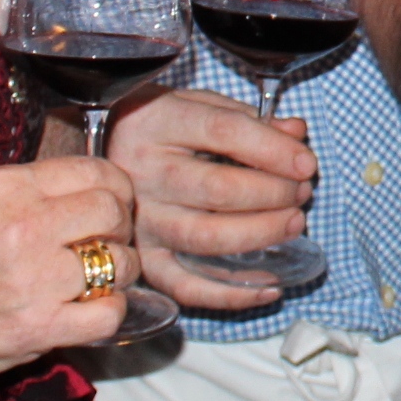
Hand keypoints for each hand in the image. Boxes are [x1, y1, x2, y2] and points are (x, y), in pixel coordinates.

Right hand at [0, 154, 141, 382]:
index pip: (95, 172)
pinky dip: (109, 314)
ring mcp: (31, 279)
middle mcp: (21, 225)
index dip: (116, 189)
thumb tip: (85, 190)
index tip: (113, 204)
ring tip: (96, 281)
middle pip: (114, 211)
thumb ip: (25, 194)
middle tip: (109, 243)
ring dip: (119, 273)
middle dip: (122, 227)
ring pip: (120, 263)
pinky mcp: (35, 329)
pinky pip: (108, 314)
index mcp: (3, 187)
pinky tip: (87, 312)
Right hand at [107, 86, 316, 313]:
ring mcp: (140, 221)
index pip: (225, 131)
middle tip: (302, 192)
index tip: (307, 162)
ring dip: (260, 235)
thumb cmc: (157, 128)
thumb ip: (247, 118)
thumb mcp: (196, 105)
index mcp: (159, 122)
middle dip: (274, 194)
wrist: (93, 157)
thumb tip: (296, 134)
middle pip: (218, 190)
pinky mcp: (142, 259)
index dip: (273, 149)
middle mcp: (144, 172)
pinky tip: (270, 287)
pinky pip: (186, 287)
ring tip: (294, 224)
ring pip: (205, 239)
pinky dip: (231, 295)